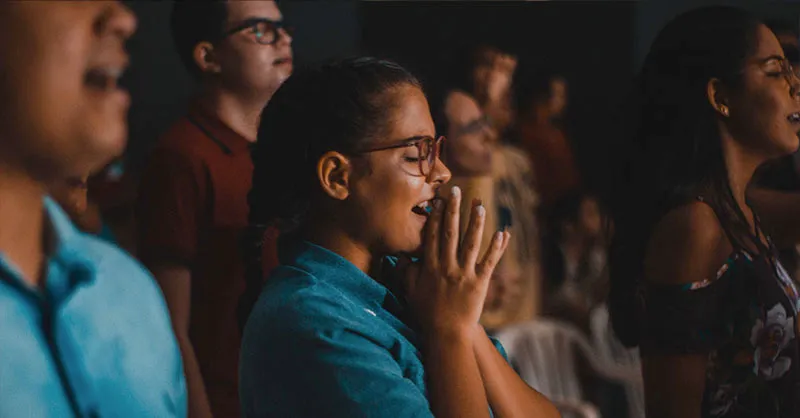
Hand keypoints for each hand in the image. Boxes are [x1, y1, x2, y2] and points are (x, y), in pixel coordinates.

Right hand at [403, 186, 510, 339]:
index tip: (438, 200)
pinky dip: (496, 248)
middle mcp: (447, 267)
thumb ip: (407, 271)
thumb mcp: (410, 291)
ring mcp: (464, 274)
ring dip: (475, 223)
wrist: (446, 334)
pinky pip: (489, 262)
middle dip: (453, 210)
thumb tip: (401, 255)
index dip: (435, 216)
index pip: (432, 236)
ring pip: (471, 243)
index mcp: (430, 267)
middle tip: (456, 191)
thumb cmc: (426, 313)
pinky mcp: (479, 284)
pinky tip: (502, 234)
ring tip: (479, 204)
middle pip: (450, 233)